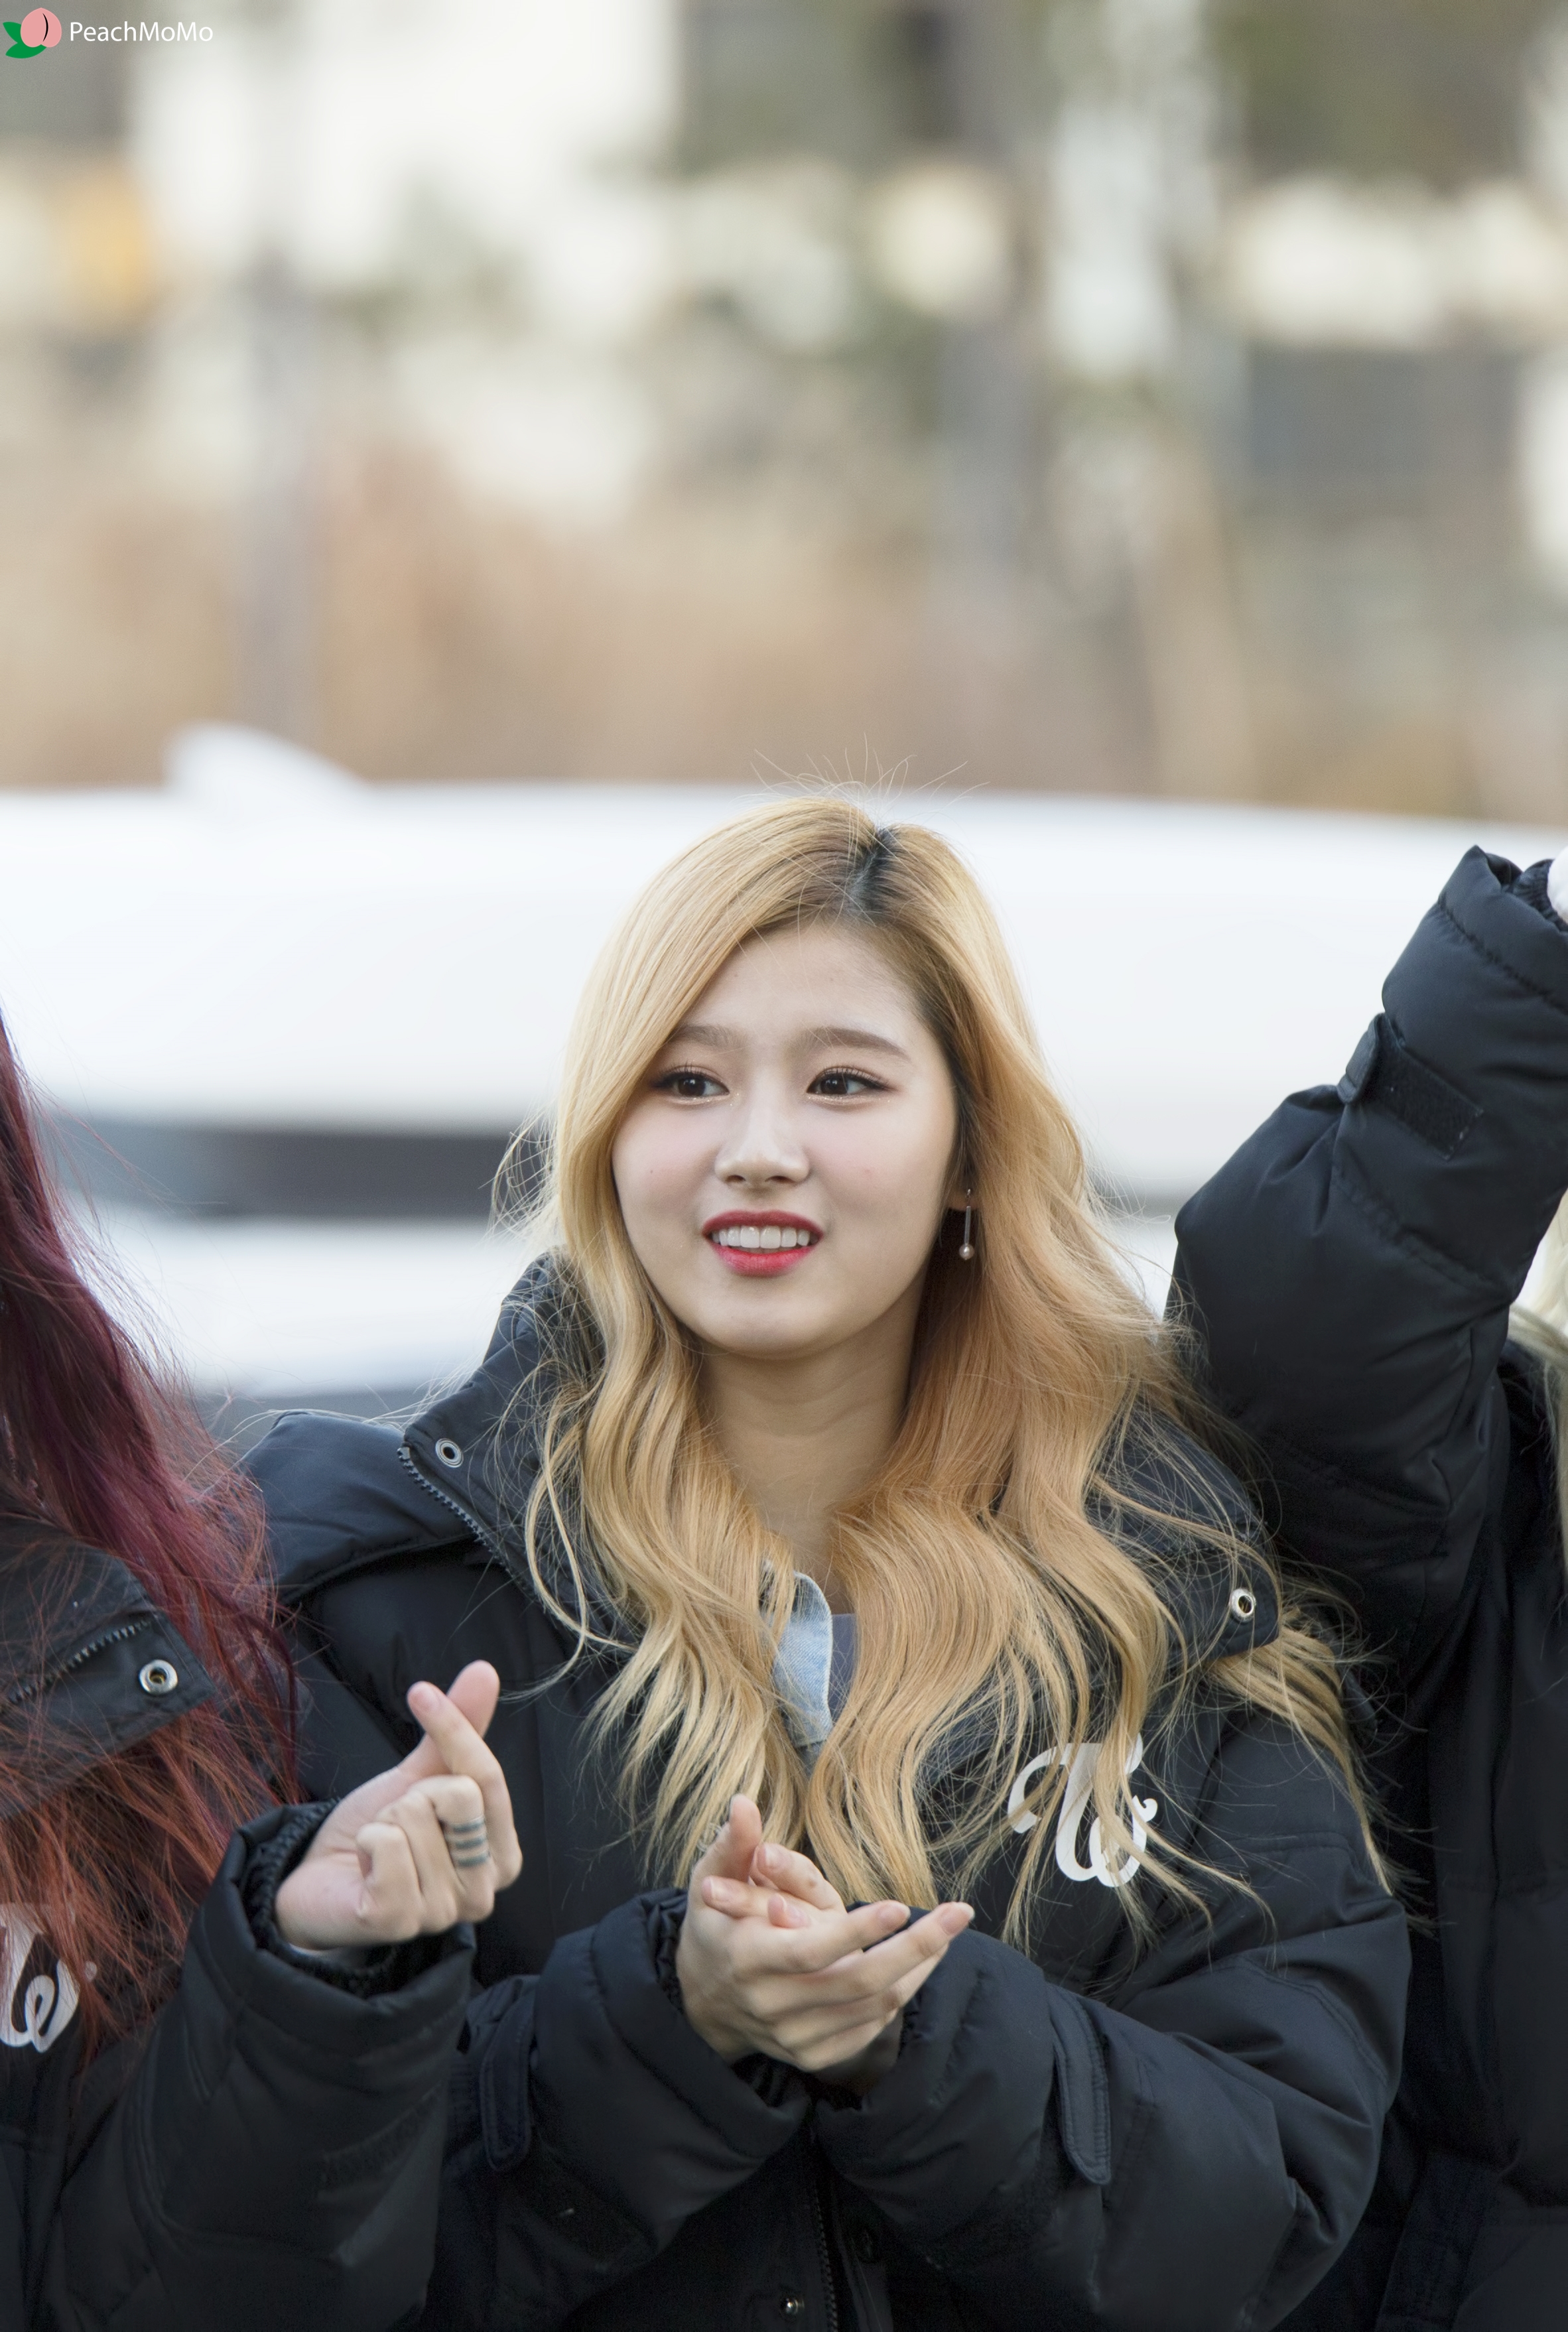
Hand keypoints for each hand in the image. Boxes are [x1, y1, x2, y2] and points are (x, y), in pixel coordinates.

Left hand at [275, 1659, 523, 1950]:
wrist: (319, 1881)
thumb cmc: (381, 1833)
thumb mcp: (419, 1777)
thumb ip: (458, 1731)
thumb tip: (485, 1670)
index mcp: (501, 1855)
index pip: (489, 1778)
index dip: (453, 1729)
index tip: (420, 1693)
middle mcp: (482, 1892)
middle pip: (459, 1795)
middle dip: (411, 1794)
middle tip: (395, 1822)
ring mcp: (442, 1913)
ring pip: (414, 1819)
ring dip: (382, 1823)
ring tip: (377, 1851)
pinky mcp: (398, 1921)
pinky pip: (385, 1847)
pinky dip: (364, 1842)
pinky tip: (363, 1868)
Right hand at [675, 1796, 971, 2087]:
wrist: (703, 2003)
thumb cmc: (714, 1927)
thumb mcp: (711, 1881)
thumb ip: (733, 1845)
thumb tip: (743, 1803)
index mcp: (749, 1958)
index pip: (811, 1951)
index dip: (857, 1933)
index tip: (900, 1906)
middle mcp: (772, 2005)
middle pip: (856, 1983)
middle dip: (915, 1948)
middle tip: (959, 1913)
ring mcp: (794, 2037)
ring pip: (872, 2008)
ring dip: (918, 1969)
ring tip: (948, 1931)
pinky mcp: (811, 2055)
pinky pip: (868, 2029)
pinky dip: (899, 1997)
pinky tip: (919, 1964)